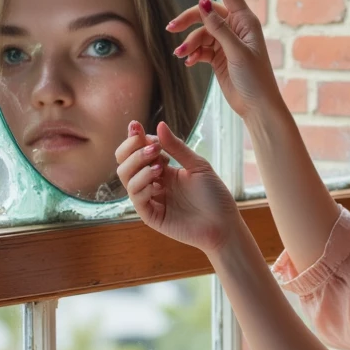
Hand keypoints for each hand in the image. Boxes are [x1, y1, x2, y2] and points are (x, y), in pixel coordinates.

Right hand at [115, 118, 241, 252]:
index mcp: (162, 169)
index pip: (137, 152)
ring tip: (159, 165)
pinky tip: (157, 181)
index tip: (136, 126)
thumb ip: (177, 148)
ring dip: (138, 166)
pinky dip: (142, 185)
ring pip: (127, 179)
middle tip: (152, 147)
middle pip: (125, 164)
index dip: (134, 139)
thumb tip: (159, 125)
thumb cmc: (214, 195)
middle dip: (133, 151)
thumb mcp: (197, 165)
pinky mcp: (151, 216)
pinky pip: (136, 198)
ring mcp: (150, 200)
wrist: (223, 224)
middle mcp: (153, 183)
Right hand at [167, 0, 282, 124]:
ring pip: (200, 32)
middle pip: (205, 12)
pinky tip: (189, 63)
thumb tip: (203, 2)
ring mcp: (227, 41)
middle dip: (188, 20)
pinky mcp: (219, 56)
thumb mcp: (236, 53)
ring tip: (182, 56)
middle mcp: (236, 26)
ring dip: (189, 42)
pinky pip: (200, 47)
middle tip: (171, 29)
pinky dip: (193, 53)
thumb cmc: (255, 80)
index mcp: (245, 20)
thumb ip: (218, 28)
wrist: (257, 108)